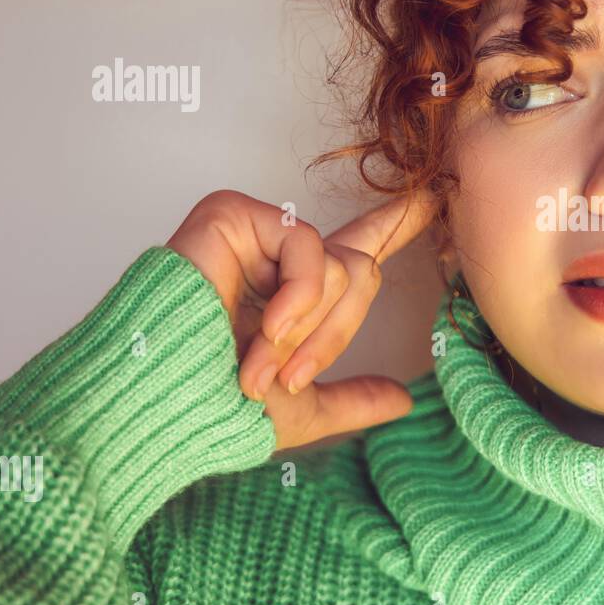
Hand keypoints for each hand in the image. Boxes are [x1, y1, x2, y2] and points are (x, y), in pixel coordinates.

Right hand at [165, 189, 437, 450]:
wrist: (166, 407)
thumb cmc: (213, 411)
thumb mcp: (299, 411)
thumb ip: (351, 402)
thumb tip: (403, 400)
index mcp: (298, 294)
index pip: (360, 251)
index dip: (399, 222)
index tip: (437, 193)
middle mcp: (282, 259)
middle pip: (364, 272)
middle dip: (336, 336)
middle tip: (287, 375)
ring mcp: (258, 235)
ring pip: (342, 266)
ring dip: (310, 329)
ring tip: (258, 359)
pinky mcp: (234, 217)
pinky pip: (308, 247)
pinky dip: (297, 299)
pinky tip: (263, 328)